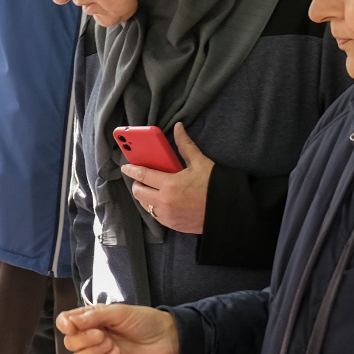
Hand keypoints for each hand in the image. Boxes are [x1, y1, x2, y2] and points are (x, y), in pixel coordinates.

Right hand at [57, 304, 178, 353]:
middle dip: (83, 340)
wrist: (165, 336)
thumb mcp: (116, 312)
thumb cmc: (141, 320)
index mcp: (90, 321)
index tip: (73, 326)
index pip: (65, 324)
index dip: (65, 326)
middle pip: (70, 344)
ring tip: (111, 344)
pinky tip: (118, 353)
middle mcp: (91, 339)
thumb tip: (68, 323)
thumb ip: (92, 317)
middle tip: (103, 334)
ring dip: (93, 352)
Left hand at [122, 122, 210, 236]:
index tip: (125, 167)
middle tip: (143, 178)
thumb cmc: (214, 186)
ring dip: (145, 196)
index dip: (131, 170)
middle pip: (138, 192)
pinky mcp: (172, 224)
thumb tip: (178, 128)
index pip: (142, 175)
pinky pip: (155, 215)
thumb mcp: (200, 162)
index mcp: (169, 184)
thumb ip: (185, 145)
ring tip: (152, 188)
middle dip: (137, 183)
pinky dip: (154, 207)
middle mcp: (165, 202)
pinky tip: (162, 200)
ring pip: (144, 205)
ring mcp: (167, 215)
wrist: (227, 210)